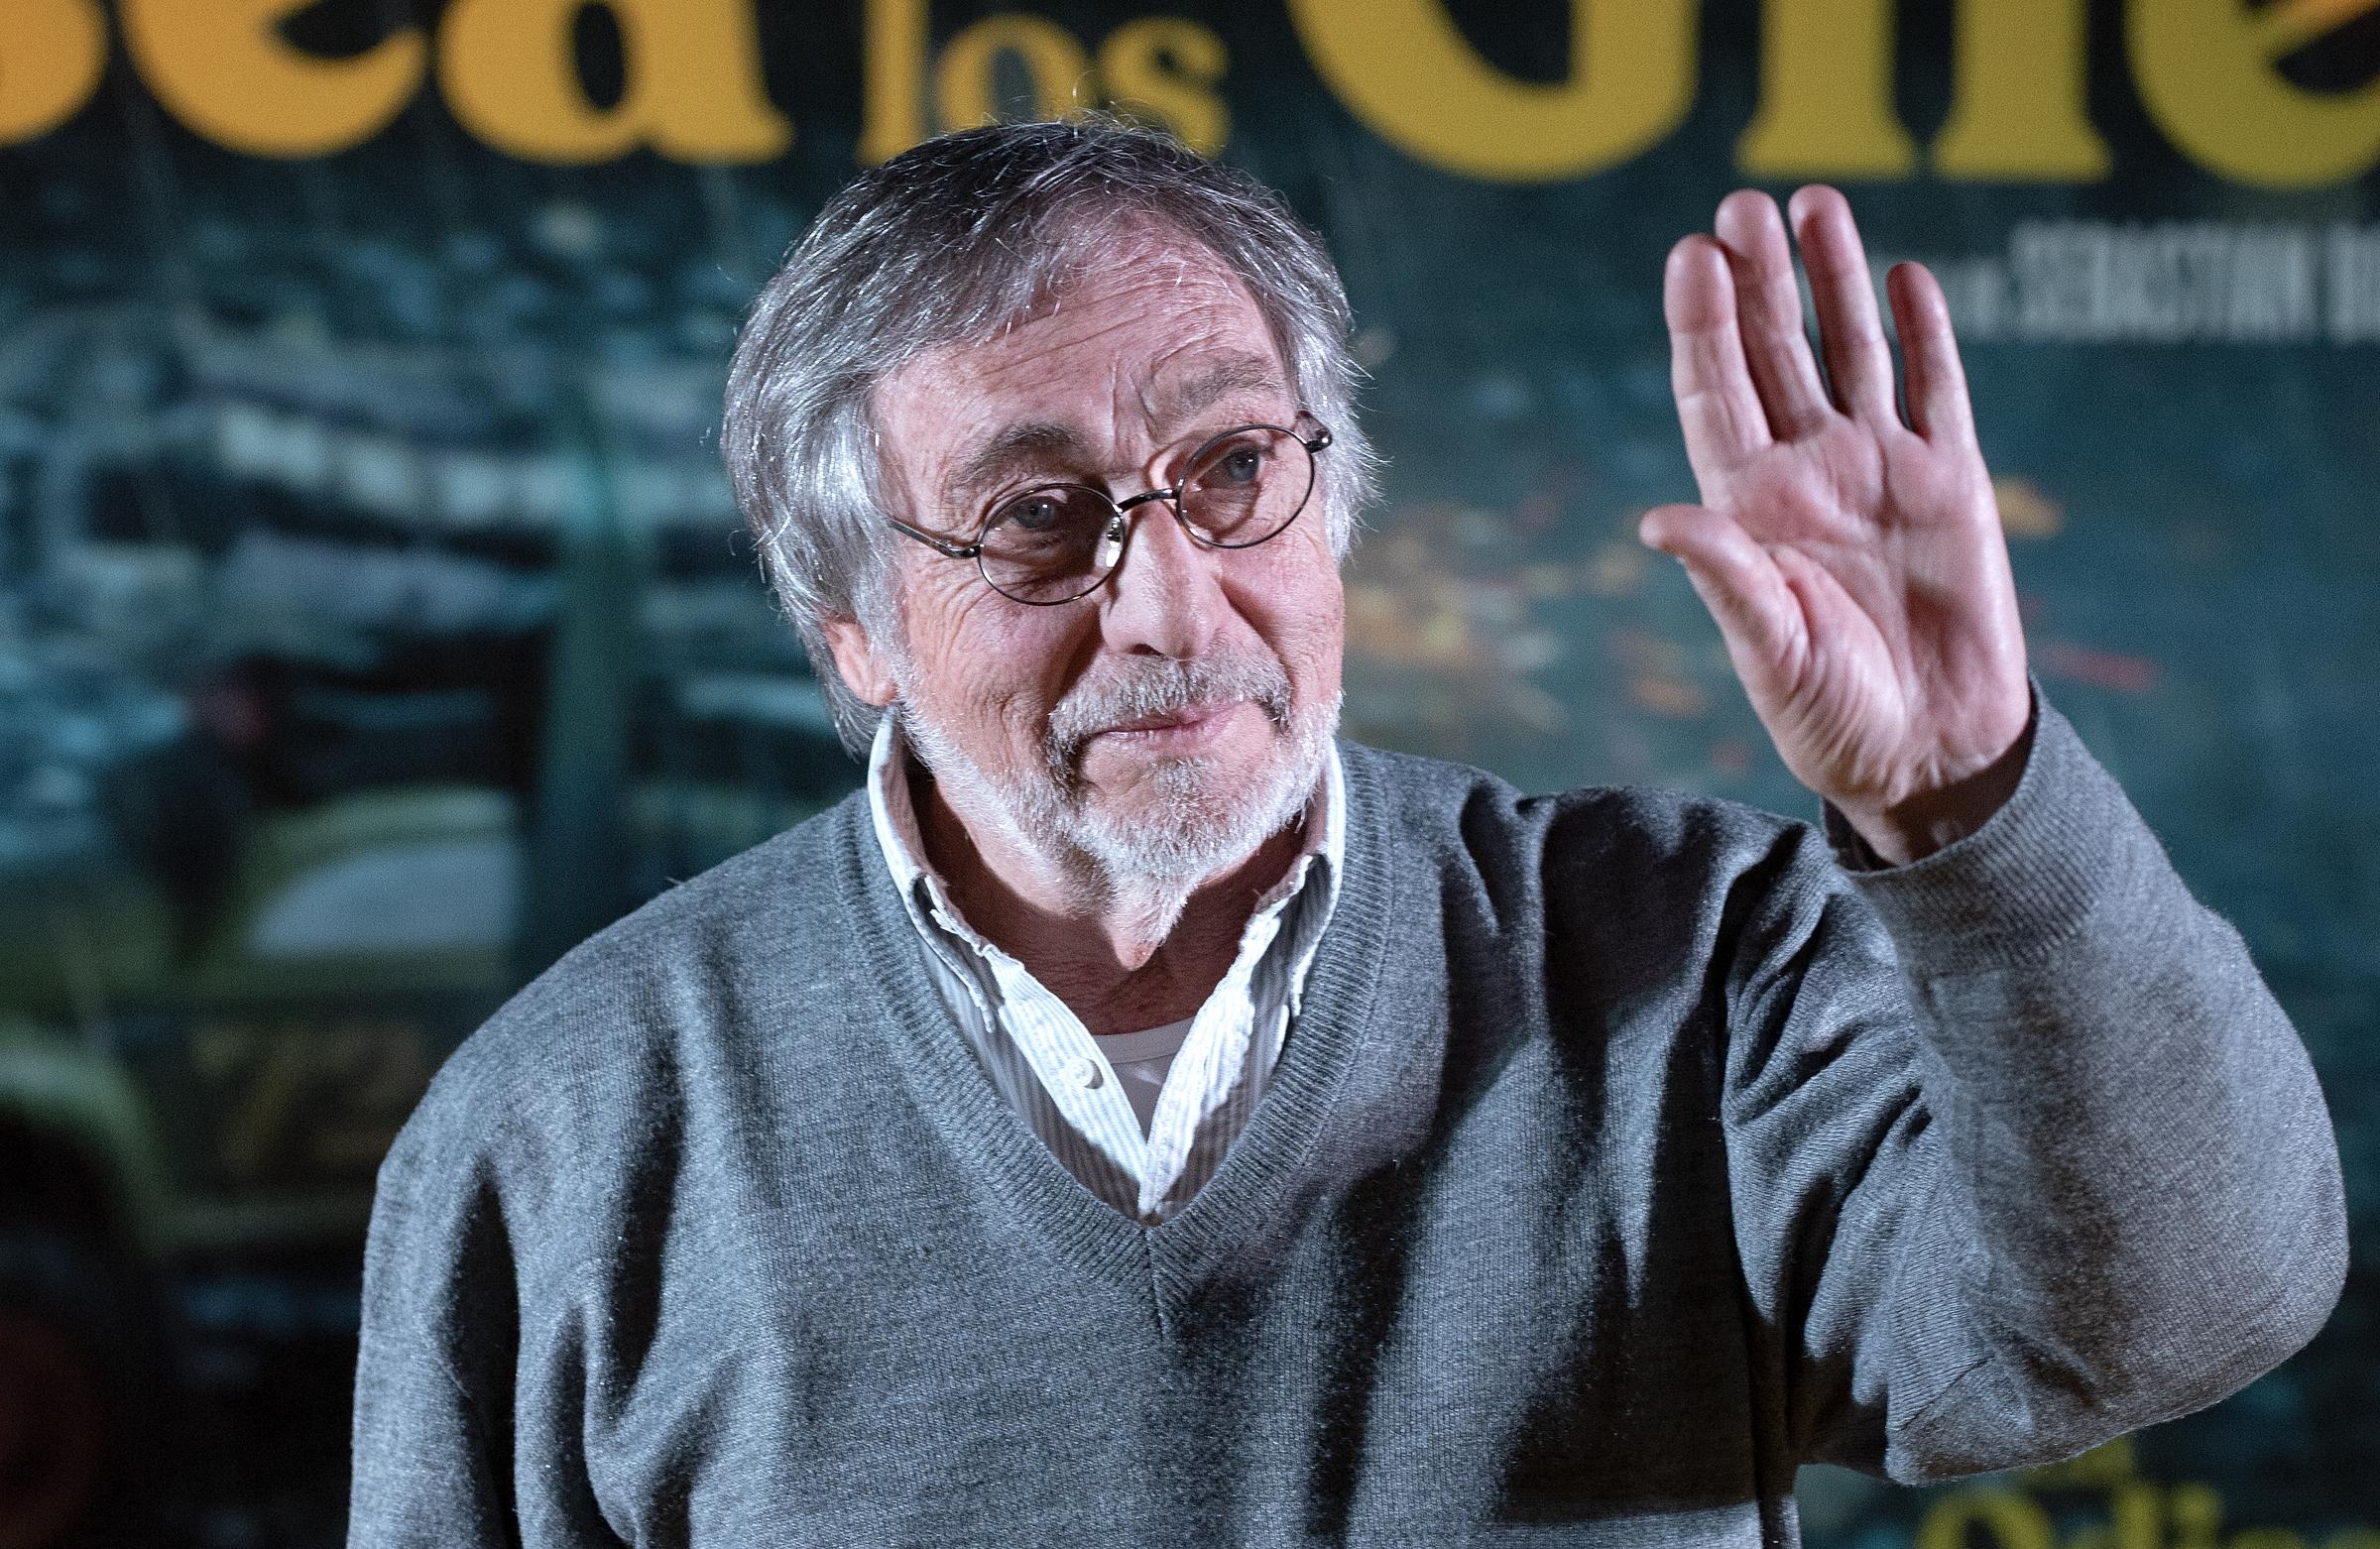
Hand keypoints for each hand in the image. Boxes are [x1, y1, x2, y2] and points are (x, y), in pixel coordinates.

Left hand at [1644, 186, 2031, 865]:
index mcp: (1748, 508)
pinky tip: (1906, 275)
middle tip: (1742, 206)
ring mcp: (1879, 471)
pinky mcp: (1950, 482)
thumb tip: (1656, 520)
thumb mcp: (1767, 650)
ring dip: (1834, 281)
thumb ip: (1724, 577)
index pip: (1714, 395)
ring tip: (1814, 203)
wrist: (1930, 751)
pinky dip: (1924, 333)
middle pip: (1775, 355)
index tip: (1692, 256)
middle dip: (1759, 282)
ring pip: (1852, 353)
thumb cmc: (1833, 714)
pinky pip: (1935, 389)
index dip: (1701, 326)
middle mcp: (1806, 474)